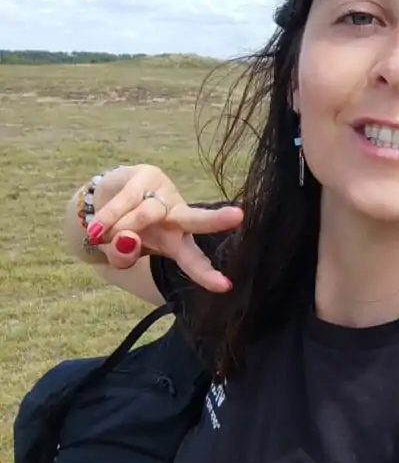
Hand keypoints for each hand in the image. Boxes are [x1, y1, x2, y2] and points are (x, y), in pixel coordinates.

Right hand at [86, 165, 242, 292]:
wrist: (104, 197)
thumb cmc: (122, 230)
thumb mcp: (120, 253)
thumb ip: (122, 255)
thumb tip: (127, 239)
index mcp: (177, 242)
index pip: (194, 260)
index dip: (207, 274)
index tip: (226, 286)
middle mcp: (176, 218)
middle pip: (196, 220)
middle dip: (216, 220)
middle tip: (238, 216)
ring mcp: (162, 195)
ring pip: (145, 216)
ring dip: (121, 230)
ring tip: (102, 236)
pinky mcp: (144, 176)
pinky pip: (125, 202)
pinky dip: (108, 219)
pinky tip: (97, 229)